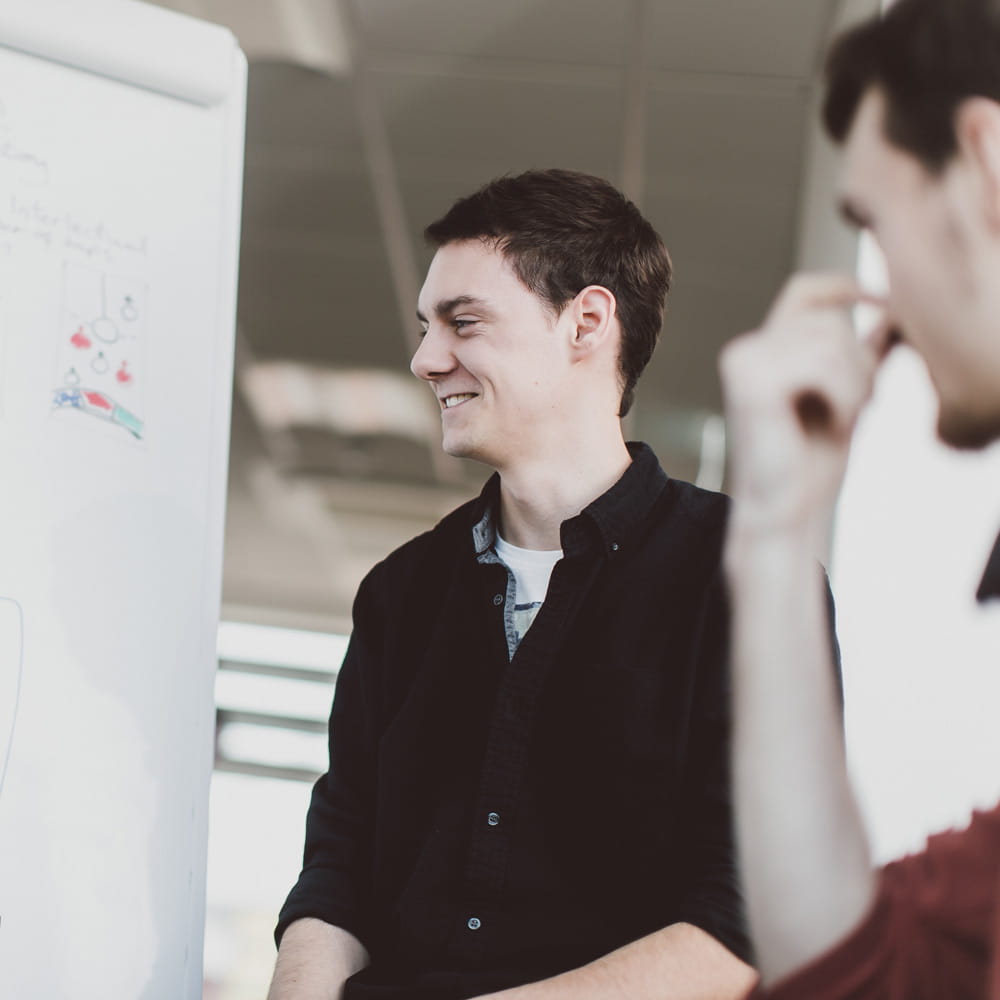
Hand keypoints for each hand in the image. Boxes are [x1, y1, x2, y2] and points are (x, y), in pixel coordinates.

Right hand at [719, 272, 895, 537]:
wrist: (787, 512)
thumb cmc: (812, 464)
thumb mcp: (848, 397)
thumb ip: (861, 355)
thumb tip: (892, 312)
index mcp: (761, 352)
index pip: (804, 292)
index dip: (845, 287)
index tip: (883, 301)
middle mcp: (745, 351)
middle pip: (829, 322)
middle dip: (860, 363)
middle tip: (859, 407)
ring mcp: (744, 363)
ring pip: (830, 341)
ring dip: (856, 383)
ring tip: (846, 418)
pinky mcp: (752, 382)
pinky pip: (823, 363)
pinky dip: (845, 394)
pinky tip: (836, 423)